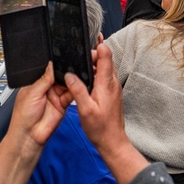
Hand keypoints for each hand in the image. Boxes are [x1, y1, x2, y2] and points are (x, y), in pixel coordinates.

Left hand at [0, 63, 71, 183]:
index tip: (62, 58)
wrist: (30, 136)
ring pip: (67, 84)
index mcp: (35, 83)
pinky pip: (72, 95)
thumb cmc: (23, 117)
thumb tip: (51, 64)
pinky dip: (76, 91)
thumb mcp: (32, 93)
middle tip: (71, 66)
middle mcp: (46, 89)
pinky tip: (77, 86)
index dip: (54, 65)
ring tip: (75, 75)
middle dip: (65, 72)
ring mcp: (55, 96)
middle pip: (59, 76)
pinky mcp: (63, 104)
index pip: (47, 70)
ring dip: (71, 81)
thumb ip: (44, 79)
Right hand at [67, 42, 147, 183]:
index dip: (99, 47)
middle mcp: (112, 84)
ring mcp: (113, 89)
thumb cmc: (100, 128)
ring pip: (105, 69)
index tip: (91, 40)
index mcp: (106, 84)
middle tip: (79, 56)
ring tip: (80, 63)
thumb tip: (70, 75)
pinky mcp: (111, 94)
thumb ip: (78, 90)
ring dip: (95, 64)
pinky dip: (96, 73)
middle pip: (106, 60)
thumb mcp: (85, 109)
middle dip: (94, 55)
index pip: (107, 57)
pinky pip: (104, 78)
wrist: (112, 142)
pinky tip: (85, 78)